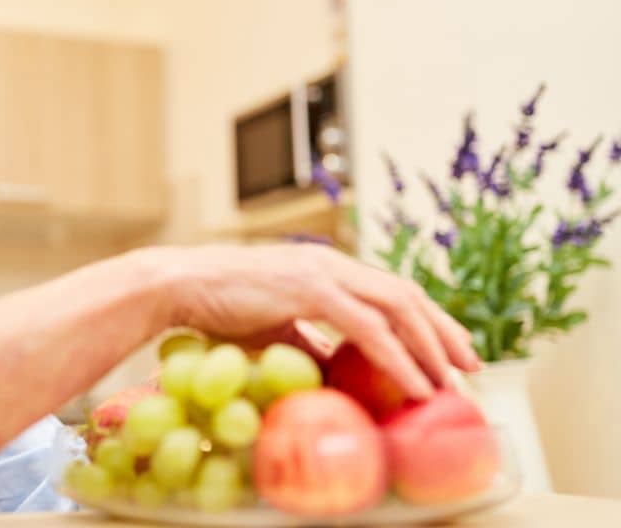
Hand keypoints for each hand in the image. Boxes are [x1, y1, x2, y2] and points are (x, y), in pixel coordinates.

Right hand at [147, 243, 480, 398]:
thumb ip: (309, 341)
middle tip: (469, 366)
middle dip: (443, 332)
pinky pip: (369, 329)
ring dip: (430, 345)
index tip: (447, 349)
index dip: (425, 319)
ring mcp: (323, 272)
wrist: (178, 286)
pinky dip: (398, 358)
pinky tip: (414, 384)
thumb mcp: (273, 327)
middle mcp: (332, 263)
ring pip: (398, 307)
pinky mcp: (310, 289)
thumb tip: (335, 369)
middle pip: (407, 295)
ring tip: (449, 380)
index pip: (390, 290)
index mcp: (326, 267)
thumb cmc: (215, 306)